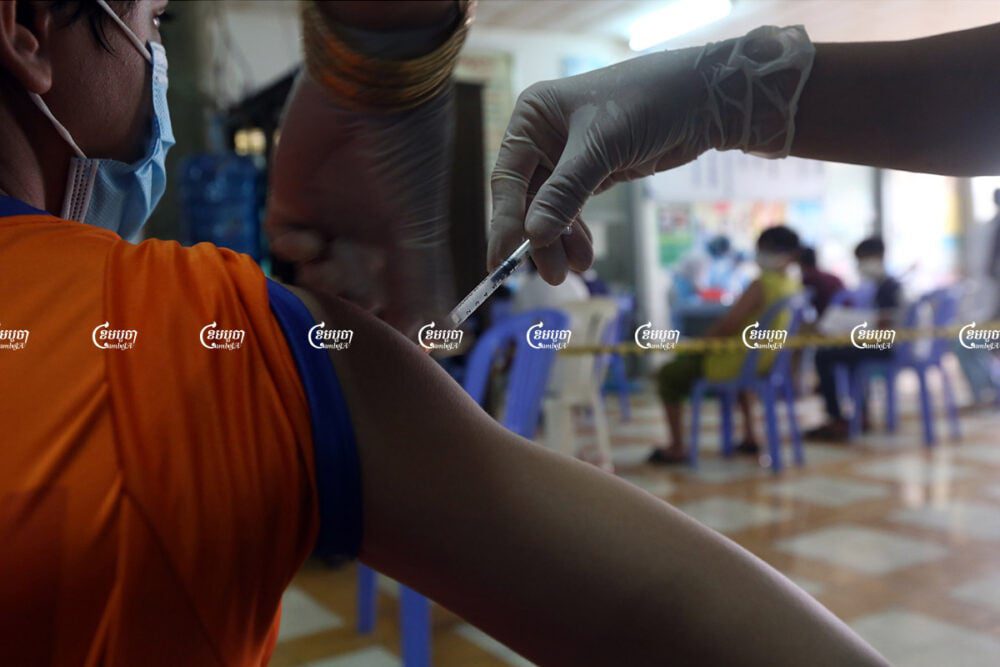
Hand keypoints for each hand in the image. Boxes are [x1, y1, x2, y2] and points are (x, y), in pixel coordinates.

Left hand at [266, 73, 454, 336]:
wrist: (368, 90)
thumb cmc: (404, 158)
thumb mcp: (416, 228)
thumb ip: (418, 284)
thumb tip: (430, 340)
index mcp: (403, 243)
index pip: (393, 297)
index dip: (388, 321)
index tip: (386, 342)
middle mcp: (366, 236)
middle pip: (350, 291)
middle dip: (348, 304)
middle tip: (348, 303)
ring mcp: (329, 220)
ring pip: (314, 274)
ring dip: (318, 281)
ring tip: (326, 263)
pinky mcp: (292, 201)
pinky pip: (283, 243)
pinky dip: (291, 249)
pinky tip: (307, 239)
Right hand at [488, 26, 814, 284]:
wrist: (702, 98)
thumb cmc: (647, 103)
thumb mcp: (601, 147)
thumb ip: (565, 192)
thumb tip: (533, 236)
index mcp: (532, 118)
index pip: (508, 178)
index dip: (505, 222)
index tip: (502, 261)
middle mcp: (543, 137)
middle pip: (528, 200)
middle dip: (540, 238)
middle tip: (554, 275)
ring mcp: (566, 157)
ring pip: (550, 210)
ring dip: (561, 241)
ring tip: (577, 269)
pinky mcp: (592, 173)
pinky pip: (573, 210)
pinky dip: (577, 233)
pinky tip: (585, 254)